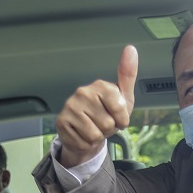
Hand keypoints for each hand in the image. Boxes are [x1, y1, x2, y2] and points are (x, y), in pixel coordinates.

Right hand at [56, 45, 137, 167]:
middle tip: (102, 123)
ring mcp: (70, 106)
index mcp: (100, 85)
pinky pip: (83, 142)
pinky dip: (86, 143)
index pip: (120, 111)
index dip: (122, 121)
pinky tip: (83, 134)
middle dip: (109, 130)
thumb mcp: (123, 97)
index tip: (117, 117)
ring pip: (95, 134)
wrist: (87, 131)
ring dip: (98, 137)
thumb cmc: (107, 113)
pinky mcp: (61, 122)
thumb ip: (128, 75)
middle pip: (108, 124)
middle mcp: (83, 92)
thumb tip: (131, 49)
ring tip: (93, 128)